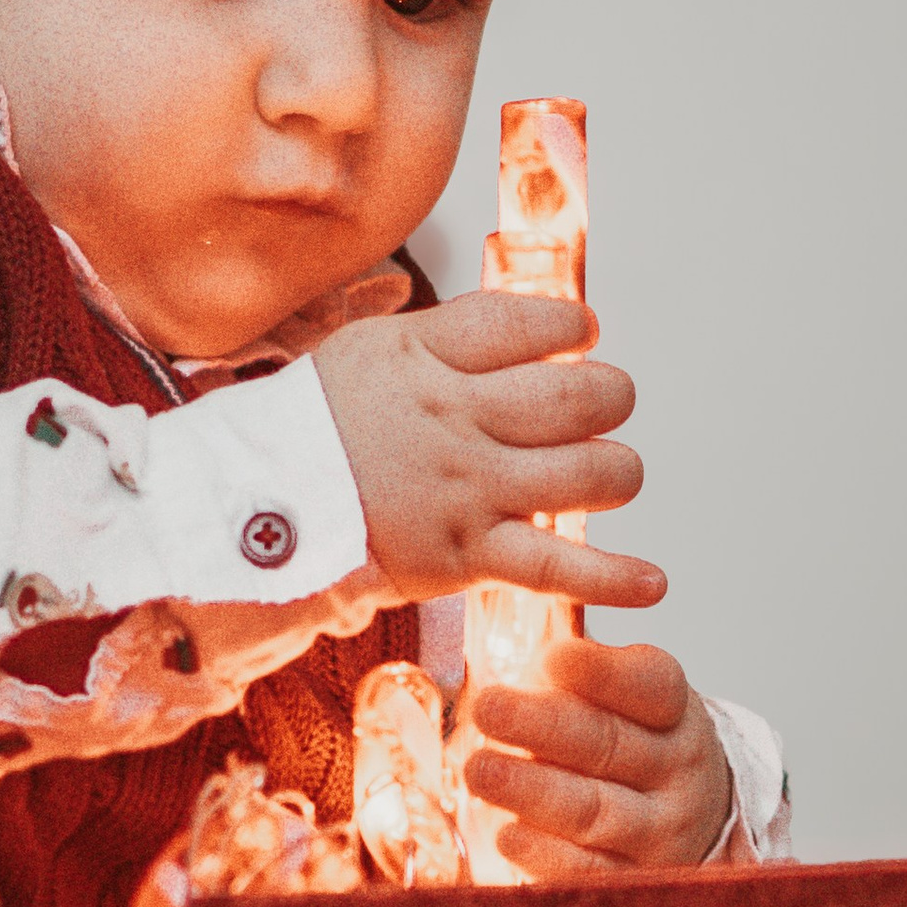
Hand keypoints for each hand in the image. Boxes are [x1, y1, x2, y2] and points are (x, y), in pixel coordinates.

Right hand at [312, 292, 665, 614]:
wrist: (255, 512)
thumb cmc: (315, 430)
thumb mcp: (366, 352)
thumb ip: (448, 337)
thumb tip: (532, 325)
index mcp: (425, 357)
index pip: (529, 324)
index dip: (570, 327)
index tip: (579, 335)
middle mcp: (454, 419)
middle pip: (577, 396)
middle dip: (610, 397)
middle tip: (601, 405)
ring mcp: (465, 490)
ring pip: (588, 472)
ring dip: (616, 471)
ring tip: (604, 472)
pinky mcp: (466, 555)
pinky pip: (557, 567)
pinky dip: (613, 577)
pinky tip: (651, 581)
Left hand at [462, 636, 734, 873]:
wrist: (691, 822)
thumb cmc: (634, 744)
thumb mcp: (625, 698)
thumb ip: (582, 667)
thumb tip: (529, 617)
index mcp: (674, 710)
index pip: (649, 685)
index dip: (601, 672)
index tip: (550, 656)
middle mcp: (678, 769)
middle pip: (610, 745)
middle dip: (543, 727)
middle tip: (486, 707)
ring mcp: (662, 830)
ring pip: (595, 810)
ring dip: (532, 791)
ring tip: (478, 770)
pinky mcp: (638, 880)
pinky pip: (590, 871)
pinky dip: (546, 854)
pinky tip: (507, 836)